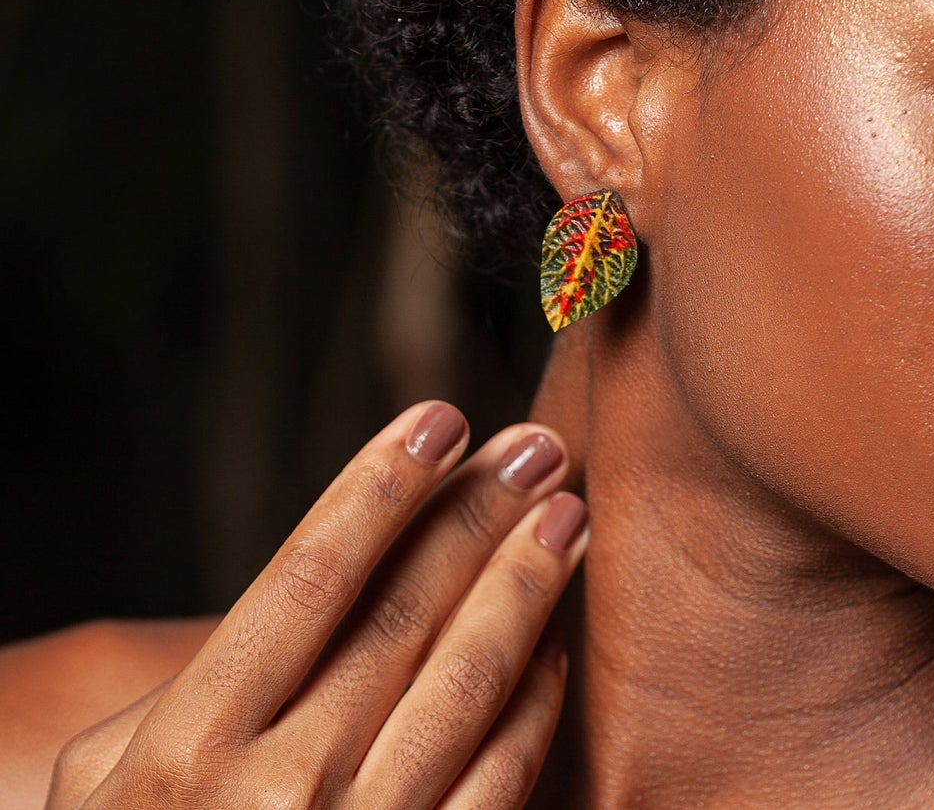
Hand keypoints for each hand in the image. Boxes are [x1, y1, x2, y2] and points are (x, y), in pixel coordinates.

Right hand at [47, 404, 586, 807]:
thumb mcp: (108, 785)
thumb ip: (197, 684)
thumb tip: (325, 583)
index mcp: (188, 749)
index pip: (309, 577)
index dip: (380, 488)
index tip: (439, 419)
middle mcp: (278, 795)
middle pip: (404, 614)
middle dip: (478, 516)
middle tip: (538, 446)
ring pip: (466, 685)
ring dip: (526, 588)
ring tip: (567, 514)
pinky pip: (501, 781)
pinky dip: (535, 702)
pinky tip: (556, 638)